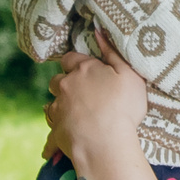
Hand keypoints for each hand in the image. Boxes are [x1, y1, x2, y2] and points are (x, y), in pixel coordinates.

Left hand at [43, 31, 149, 162]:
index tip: (84, 70)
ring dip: (60, 108)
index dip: (75, 63)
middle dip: (64, 85)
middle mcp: (65, 87)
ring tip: (74, 116)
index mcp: (82, 70)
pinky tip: (54, 147)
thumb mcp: (129, 75)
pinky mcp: (56, 131)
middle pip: (57, 81)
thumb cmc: (122, 107)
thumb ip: (112, 52)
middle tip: (80, 94)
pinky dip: (53, 138)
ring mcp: (58, 109)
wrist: (106, 143)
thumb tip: (98, 31)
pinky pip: (51, 133)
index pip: (70, 59)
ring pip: (52, 104)